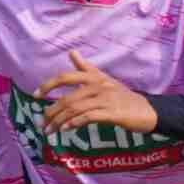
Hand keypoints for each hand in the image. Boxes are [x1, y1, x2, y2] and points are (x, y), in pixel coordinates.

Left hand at [38, 58, 155, 137]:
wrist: (147, 111)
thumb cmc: (124, 96)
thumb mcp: (105, 79)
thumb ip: (86, 68)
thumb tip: (72, 52)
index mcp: (94, 77)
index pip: (65, 77)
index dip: (48, 85)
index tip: (36, 95)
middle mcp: (98, 85)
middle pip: (67, 98)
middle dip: (51, 112)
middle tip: (42, 124)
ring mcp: (105, 99)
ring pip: (75, 109)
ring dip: (59, 122)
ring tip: (50, 131)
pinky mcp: (112, 113)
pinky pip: (88, 117)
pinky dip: (75, 123)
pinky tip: (66, 129)